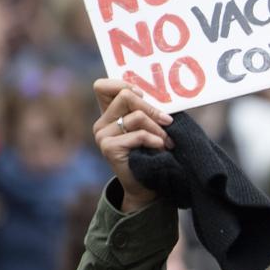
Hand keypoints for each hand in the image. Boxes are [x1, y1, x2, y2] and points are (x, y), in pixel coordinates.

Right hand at [92, 78, 174, 211]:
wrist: (146, 185)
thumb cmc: (152, 152)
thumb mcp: (149, 126)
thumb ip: (146, 109)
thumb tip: (161, 92)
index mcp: (109, 114)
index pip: (102, 86)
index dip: (122, 84)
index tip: (142, 95)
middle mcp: (101, 123)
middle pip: (125, 96)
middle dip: (151, 107)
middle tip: (168, 121)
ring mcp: (102, 136)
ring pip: (136, 116)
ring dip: (158, 128)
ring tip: (167, 141)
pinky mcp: (108, 148)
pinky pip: (137, 134)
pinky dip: (154, 140)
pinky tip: (160, 148)